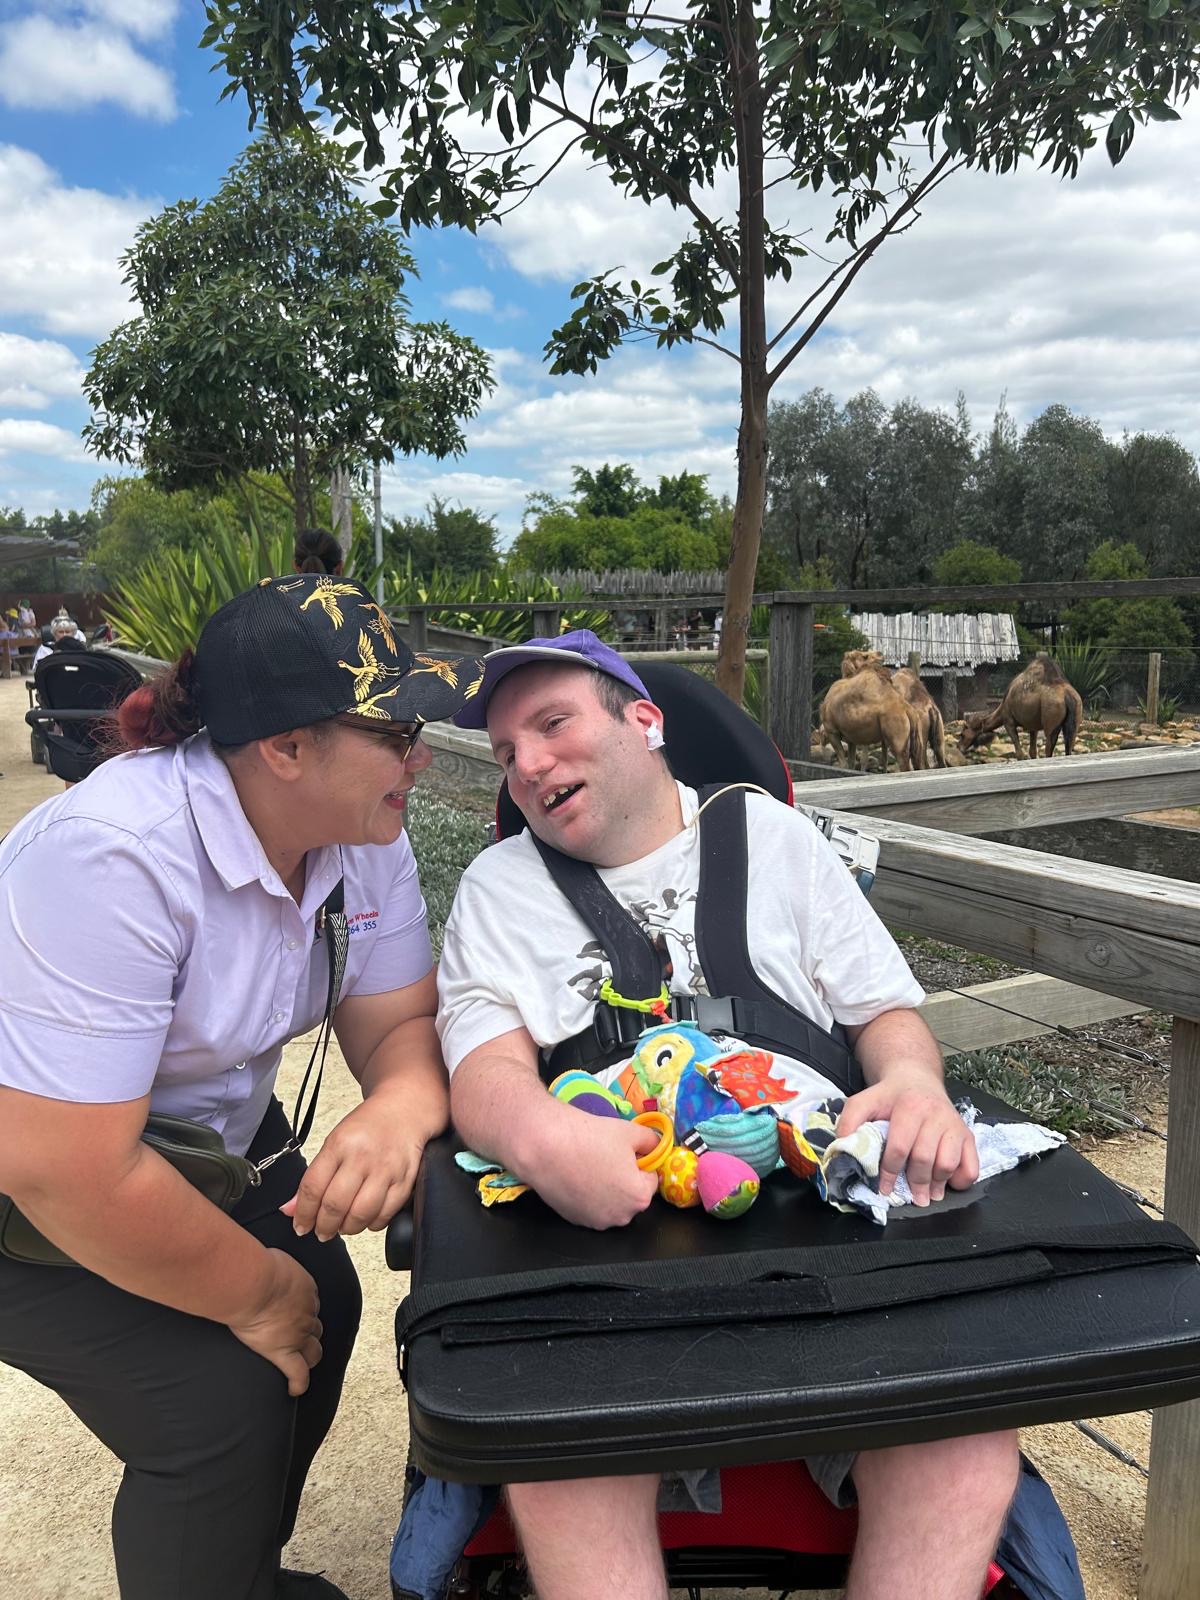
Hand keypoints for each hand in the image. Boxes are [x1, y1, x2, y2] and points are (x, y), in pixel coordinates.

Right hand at [228, 1247, 321, 1395]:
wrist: (253, 1283)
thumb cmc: (257, 1265)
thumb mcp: (273, 1258)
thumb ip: (274, 1265)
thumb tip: (263, 1261)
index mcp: (306, 1289)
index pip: (309, 1302)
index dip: (302, 1309)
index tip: (293, 1311)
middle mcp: (307, 1313)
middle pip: (316, 1327)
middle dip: (310, 1332)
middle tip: (299, 1337)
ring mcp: (298, 1335)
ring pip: (313, 1351)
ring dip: (309, 1355)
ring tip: (301, 1362)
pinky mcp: (284, 1352)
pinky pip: (298, 1373)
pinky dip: (299, 1382)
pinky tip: (295, 1390)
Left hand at [282, 1095, 424, 1241]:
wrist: (403, 1110)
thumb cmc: (367, 1127)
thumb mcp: (334, 1143)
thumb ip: (314, 1177)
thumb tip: (291, 1208)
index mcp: (340, 1144)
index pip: (313, 1187)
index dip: (303, 1213)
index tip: (301, 1225)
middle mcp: (363, 1157)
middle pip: (335, 1205)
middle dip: (324, 1227)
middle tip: (322, 1232)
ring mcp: (386, 1169)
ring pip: (361, 1214)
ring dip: (347, 1228)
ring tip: (343, 1226)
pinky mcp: (405, 1180)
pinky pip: (385, 1215)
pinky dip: (372, 1224)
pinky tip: (366, 1219)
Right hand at [525, 1105, 659, 1229]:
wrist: (545, 1146)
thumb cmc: (590, 1138)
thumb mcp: (630, 1132)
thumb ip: (651, 1141)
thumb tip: (655, 1146)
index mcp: (639, 1197)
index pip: (651, 1179)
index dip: (640, 1162)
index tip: (625, 1151)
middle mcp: (620, 1217)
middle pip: (632, 1194)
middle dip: (625, 1178)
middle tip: (607, 1156)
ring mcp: (596, 1222)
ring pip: (611, 1203)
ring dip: (608, 1189)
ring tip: (590, 1164)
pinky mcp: (575, 1220)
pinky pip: (591, 1207)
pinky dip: (589, 1195)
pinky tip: (577, 1176)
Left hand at [837, 1068, 978, 1205]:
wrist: (916, 1079)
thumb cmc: (890, 1096)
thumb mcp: (865, 1101)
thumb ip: (850, 1120)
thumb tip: (841, 1147)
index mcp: (909, 1107)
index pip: (899, 1147)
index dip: (889, 1172)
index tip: (884, 1188)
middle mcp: (935, 1115)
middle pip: (924, 1159)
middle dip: (915, 1183)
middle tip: (911, 1198)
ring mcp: (953, 1125)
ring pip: (948, 1163)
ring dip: (937, 1184)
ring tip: (928, 1194)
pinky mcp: (967, 1134)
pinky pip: (971, 1164)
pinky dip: (961, 1178)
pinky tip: (949, 1183)